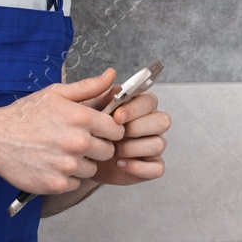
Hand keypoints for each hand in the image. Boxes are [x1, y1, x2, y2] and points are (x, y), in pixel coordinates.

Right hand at [0, 69, 125, 195]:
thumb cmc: (25, 114)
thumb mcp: (56, 94)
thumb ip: (88, 87)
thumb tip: (111, 75)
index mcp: (81, 118)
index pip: (117, 130)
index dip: (109, 130)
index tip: (97, 130)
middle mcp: (77, 143)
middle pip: (108, 151)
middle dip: (96, 147)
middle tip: (76, 141)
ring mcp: (67, 166)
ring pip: (92, 169)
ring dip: (81, 163)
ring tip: (61, 152)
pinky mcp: (56, 184)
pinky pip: (75, 183)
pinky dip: (67, 177)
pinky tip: (52, 164)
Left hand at [85, 71, 170, 186]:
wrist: (78, 157)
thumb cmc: (85, 129)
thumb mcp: (84, 107)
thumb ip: (97, 89)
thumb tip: (111, 73)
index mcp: (138, 106)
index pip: (150, 101)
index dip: (135, 109)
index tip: (116, 116)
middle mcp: (150, 124)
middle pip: (163, 121)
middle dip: (138, 128)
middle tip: (116, 135)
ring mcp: (151, 145)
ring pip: (159, 144)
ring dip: (134, 148)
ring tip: (114, 151)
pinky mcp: (149, 166)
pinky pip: (157, 168)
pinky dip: (138, 167)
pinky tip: (120, 164)